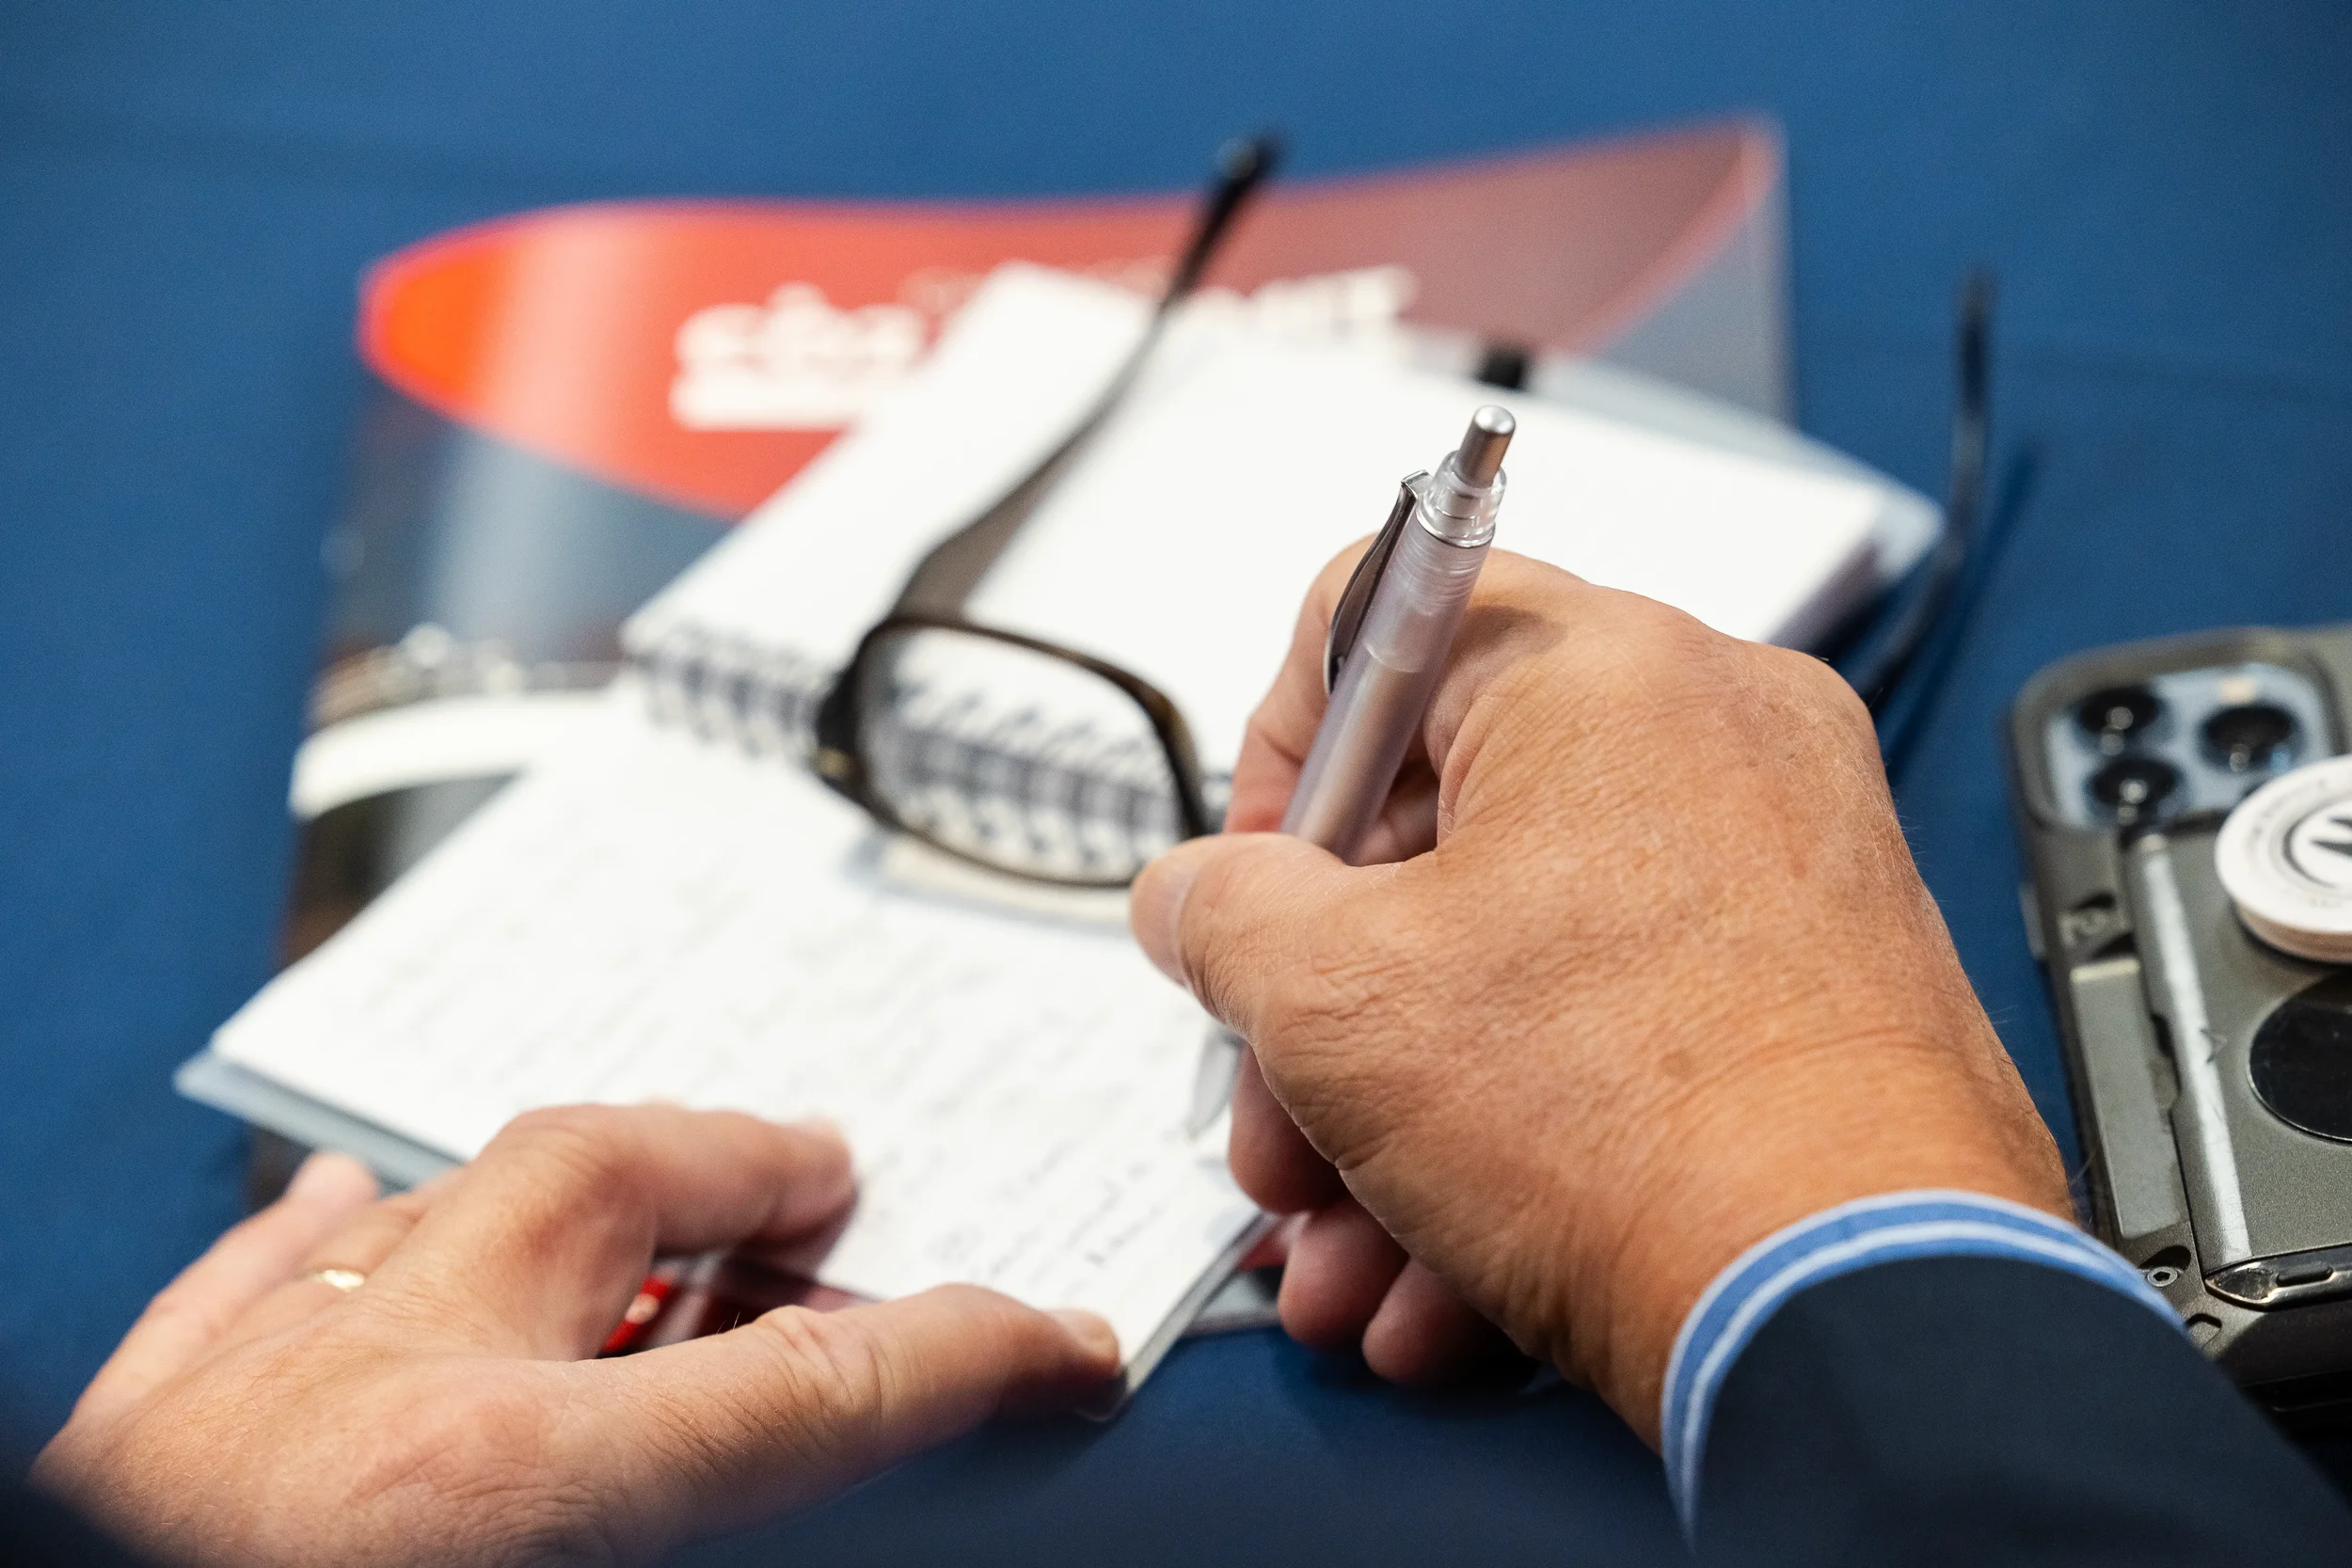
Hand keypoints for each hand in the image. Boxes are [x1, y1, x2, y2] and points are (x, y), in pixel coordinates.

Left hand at [34, 1106, 1116, 1565]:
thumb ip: (714, 1516)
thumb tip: (820, 1482)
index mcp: (494, 1499)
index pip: (804, 1390)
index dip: (963, 1352)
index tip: (1051, 1342)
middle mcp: (367, 1409)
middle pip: (609, 1189)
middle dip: (742, 1164)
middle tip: (828, 1174)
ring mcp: (239, 1399)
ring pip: (439, 1198)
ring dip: (567, 1186)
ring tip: (655, 1186)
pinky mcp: (133, 1427)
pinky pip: (251, 1272)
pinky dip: (340, 1235)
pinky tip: (363, 1205)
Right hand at [1130, 549, 2066, 1435]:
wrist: (1861, 1314)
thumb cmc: (1645, 1129)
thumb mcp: (1332, 1002)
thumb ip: (1220, 912)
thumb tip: (1199, 898)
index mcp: (1599, 668)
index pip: (1375, 621)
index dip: (1279, 764)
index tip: (1255, 891)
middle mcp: (1717, 735)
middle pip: (1442, 829)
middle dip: (1325, 1007)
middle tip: (1280, 1114)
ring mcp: (1789, 862)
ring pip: (1524, 959)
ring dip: (1401, 1112)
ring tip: (1347, 1248)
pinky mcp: (1827, 985)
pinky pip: (1624, 1028)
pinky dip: (1521, 1136)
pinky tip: (1443, 1274)